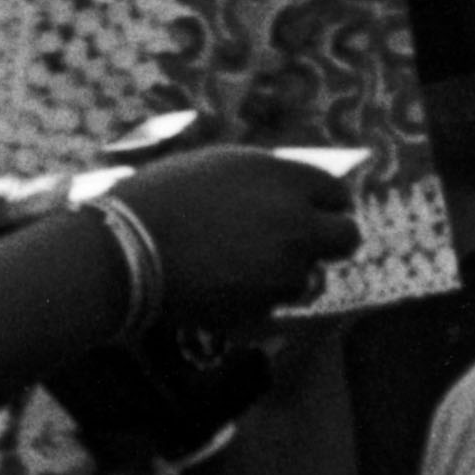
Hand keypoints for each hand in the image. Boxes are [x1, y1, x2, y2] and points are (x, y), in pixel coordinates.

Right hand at [109, 125, 365, 324]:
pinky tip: (223, 285)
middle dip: (329, 241)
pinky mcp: (265, 308)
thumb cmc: (165, 196)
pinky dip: (259, 300)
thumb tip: (302, 193)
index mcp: (288, 180)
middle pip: (348, 238)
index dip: (324, 204)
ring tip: (243, 264)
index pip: (339, 194)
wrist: (127, 249)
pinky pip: (277, 305)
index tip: (311, 211)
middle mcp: (298, 224)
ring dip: (289, 273)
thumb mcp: (223, 166)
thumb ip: (271, 178)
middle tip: (301, 243)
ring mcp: (285, 270)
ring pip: (311, 277)